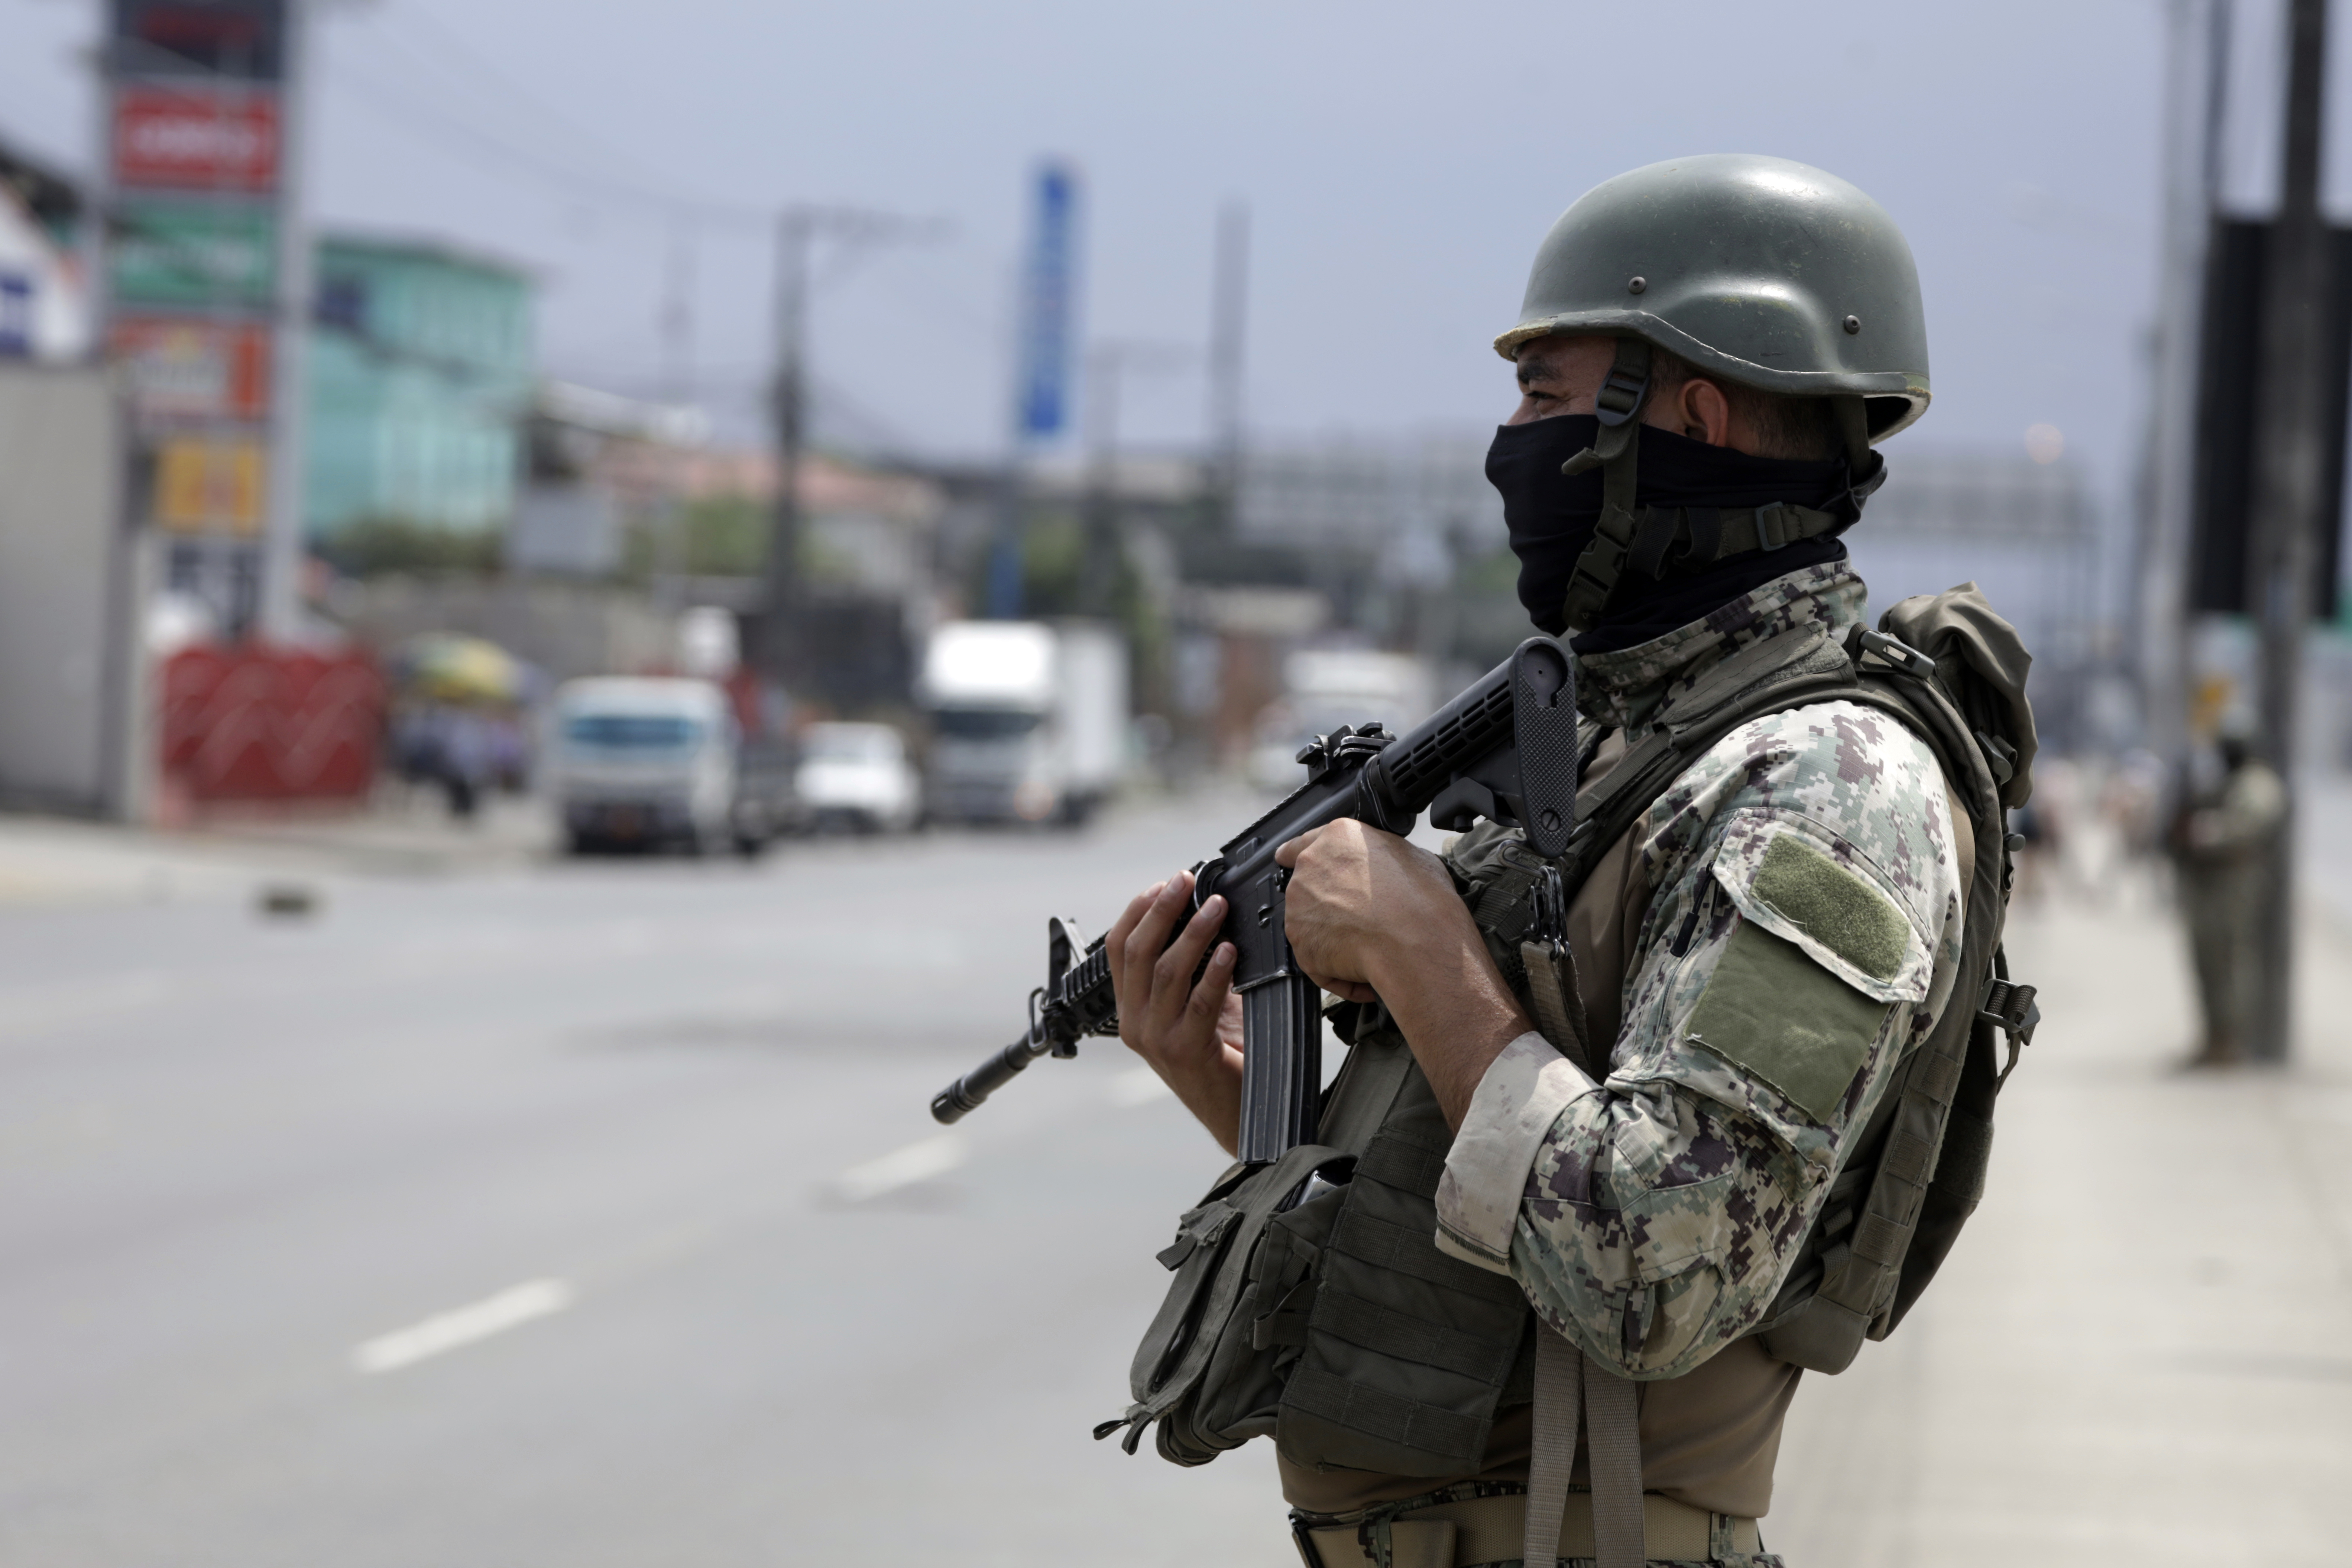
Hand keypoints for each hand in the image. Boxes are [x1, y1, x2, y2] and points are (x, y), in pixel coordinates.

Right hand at [1104, 870, 1243, 1154]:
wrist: (1237, 1112)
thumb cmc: (1222, 1055)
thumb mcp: (1198, 1003)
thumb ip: (1194, 967)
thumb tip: (1208, 911)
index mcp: (1131, 1009)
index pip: (1118, 949)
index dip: (1137, 910)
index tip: (1162, 883)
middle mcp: (1135, 1023)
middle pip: (1138, 952)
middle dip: (1162, 910)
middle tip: (1186, 881)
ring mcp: (1157, 1039)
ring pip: (1166, 972)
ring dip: (1193, 932)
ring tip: (1217, 906)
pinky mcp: (1186, 1052)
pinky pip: (1199, 1003)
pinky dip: (1214, 972)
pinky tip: (1229, 950)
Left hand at [1273, 820, 1462, 1001]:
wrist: (1416, 941)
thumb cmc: (1421, 900)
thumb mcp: (1410, 857)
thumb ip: (1382, 858)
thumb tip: (1386, 869)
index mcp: (1338, 837)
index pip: (1303, 843)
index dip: (1297, 855)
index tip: (1287, 859)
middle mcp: (1311, 866)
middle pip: (1308, 888)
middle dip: (1328, 905)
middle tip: (1362, 920)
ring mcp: (1300, 906)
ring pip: (1311, 925)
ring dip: (1333, 938)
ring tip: (1371, 947)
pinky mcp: (1300, 943)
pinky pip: (1317, 960)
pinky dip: (1337, 971)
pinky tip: (1365, 972)